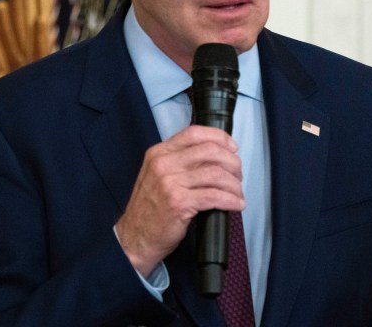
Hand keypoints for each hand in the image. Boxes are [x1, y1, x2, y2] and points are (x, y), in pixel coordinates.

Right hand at [114, 125, 244, 275]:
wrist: (134, 237)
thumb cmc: (150, 209)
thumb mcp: (158, 176)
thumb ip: (179, 162)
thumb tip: (214, 156)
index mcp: (159, 153)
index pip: (194, 133)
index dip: (219, 137)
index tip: (232, 147)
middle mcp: (163, 164)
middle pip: (209, 151)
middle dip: (232, 162)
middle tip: (237, 175)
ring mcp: (170, 183)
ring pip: (215, 173)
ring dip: (234, 184)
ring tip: (237, 193)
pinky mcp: (179, 203)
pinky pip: (214, 196)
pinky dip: (231, 200)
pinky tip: (236, 204)